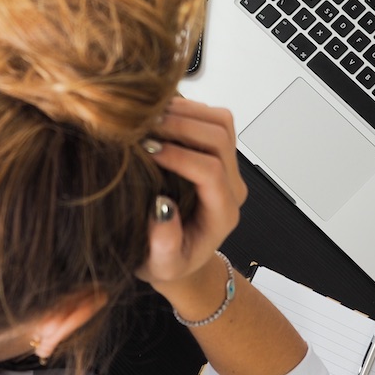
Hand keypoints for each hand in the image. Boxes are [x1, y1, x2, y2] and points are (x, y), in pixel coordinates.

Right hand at [136, 97, 246, 291]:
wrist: (179, 256)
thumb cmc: (168, 262)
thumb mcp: (161, 266)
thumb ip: (164, 245)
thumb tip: (161, 207)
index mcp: (222, 213)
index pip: (210, 172)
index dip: (180, 156)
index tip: (147, 150)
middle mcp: (231, 186)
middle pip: (220, 138)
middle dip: (181, 126)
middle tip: (144, 126)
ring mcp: (227, 166)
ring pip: (220, 122)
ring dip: (185, 112)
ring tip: (149, 116)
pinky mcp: (217, 151)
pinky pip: (212, 118)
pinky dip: (186, 108)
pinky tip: (157, 115)